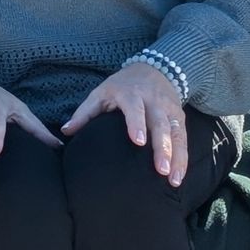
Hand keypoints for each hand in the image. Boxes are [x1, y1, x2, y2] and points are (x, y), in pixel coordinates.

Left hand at [62, 64, 188, 186]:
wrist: (154, 69)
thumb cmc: (121, 86)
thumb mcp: (101, 92)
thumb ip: (84, 112)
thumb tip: (66, 131)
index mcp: (131, 94)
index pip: (135, 108)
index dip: (137, 123)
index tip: (138, 141)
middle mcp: (153, 102)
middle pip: (160, 124)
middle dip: (162, 147)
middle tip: (160, 170)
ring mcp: (169, 110)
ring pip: (175, 134)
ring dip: (176, 157)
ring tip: (172, 180)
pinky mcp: (179, 118)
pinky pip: (183, 139)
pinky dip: (183, 158)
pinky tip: (178, 177)